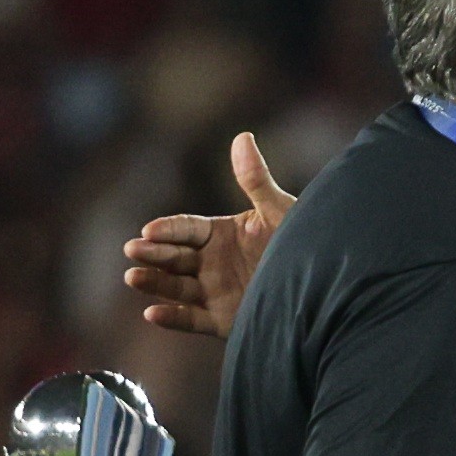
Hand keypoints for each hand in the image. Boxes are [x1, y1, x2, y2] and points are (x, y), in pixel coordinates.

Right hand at [123, 132, 296, 337]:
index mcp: (220, 234)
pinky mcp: (222, 320)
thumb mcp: (279, 212)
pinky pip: (192, 319)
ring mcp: (214, 292)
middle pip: (175, 257)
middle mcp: (212, 262)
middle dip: (153, 253)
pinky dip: (172, 317)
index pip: (186, 229)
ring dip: (154, 282)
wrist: (324, 288)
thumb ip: (256, 180)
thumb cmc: (303, 243)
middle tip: (132, 250)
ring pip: (177, 287)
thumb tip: (242, 136)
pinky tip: (152, 312)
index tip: (148, 230)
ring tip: (132, 276)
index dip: (167, 229)